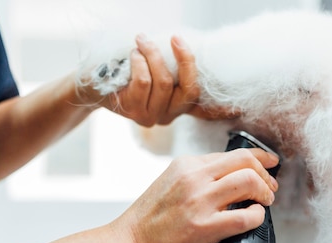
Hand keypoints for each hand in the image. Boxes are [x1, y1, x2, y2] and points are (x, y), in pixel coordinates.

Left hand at [100, 35, 237, 125]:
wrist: (94, 83)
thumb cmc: (129, 69)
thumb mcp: (157, 66)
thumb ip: (175, 64)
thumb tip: (190, 48)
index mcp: (180, 105)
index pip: (206, 108)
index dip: (222, 110)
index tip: (236, 109)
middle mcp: (169, 115)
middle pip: (187, 88)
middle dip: (182, 57)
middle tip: (172, 37)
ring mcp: (152, 116)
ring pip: (163, 82)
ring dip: (152, 55)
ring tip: (141, 41)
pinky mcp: (134, 112)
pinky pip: (144, 83)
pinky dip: (139, 63)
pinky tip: (133, 56)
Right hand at [116, 148, 278, 242]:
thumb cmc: (149, 222)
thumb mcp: (171, 184)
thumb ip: (200, 178)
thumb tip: (233, 180)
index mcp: (187, 165)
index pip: (233, 153)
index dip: (259, 157)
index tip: (270, 163)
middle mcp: (194, 178)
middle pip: (245, 162)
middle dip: (265, 175)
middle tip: (269, 189)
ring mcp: (199, 201)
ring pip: (248, 182)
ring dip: (264, 193)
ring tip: (263, 204)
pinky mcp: (204, 227)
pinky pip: (245, 216)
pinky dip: (257, 217)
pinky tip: (253, 220)